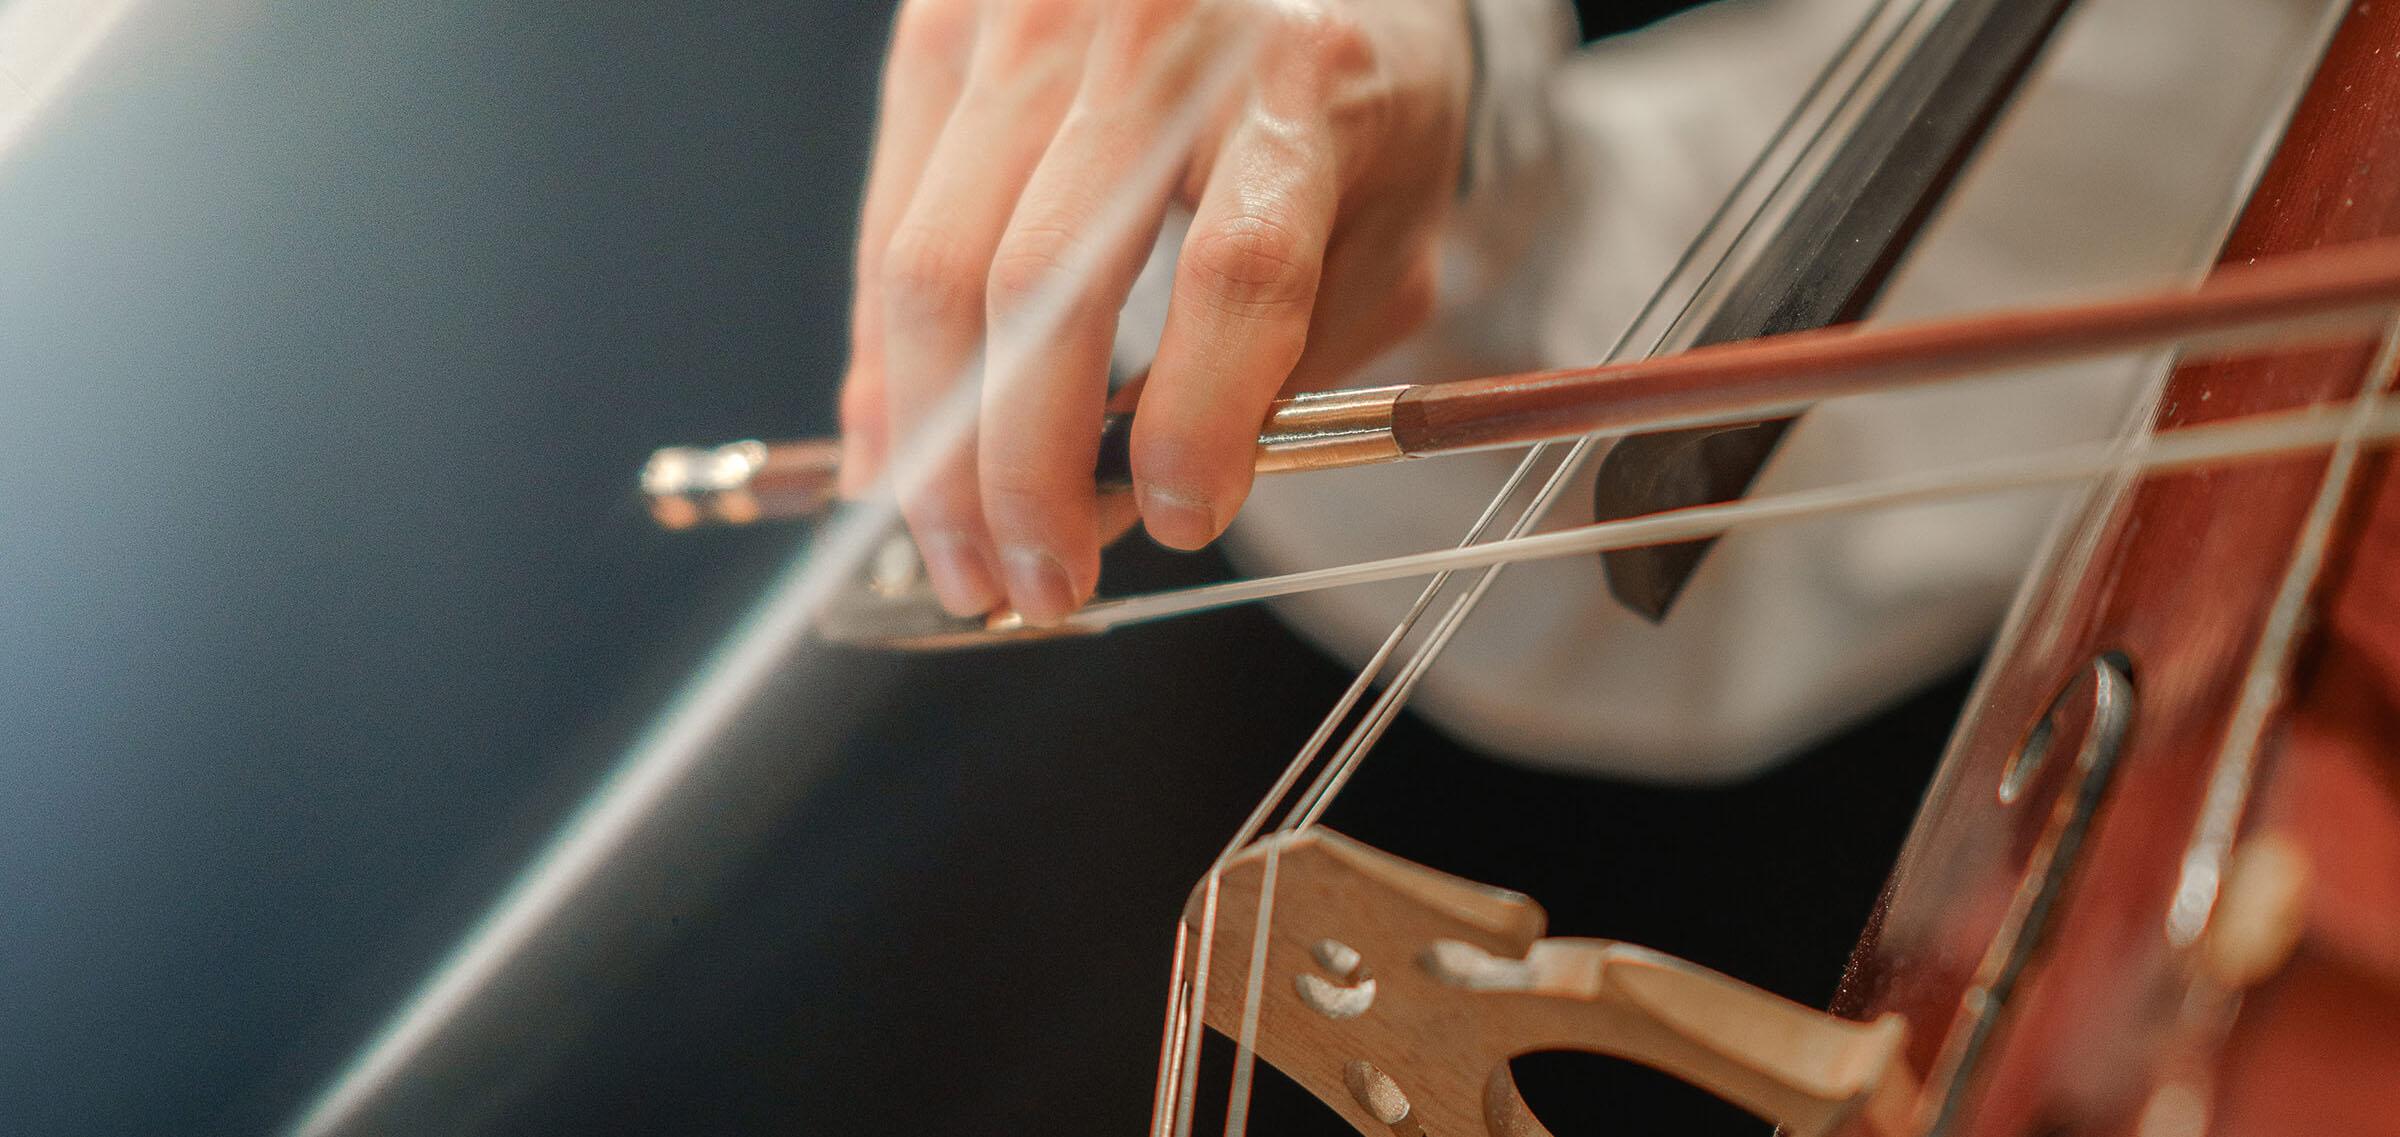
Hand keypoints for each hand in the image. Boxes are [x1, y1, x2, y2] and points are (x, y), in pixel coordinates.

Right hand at [837, 0, 1472, 622]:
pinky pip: (885, 227)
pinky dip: (885, 365)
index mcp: (1300, 83)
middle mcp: (1154, 33)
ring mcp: (1026, 21)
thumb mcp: (1375, 247)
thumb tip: (1114, 509)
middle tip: (1029, 589)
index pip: (1234, 271)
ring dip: (929, 446)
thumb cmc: (1347, 117)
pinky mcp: (941, 30)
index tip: (1183, 523)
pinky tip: (898, 458)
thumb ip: (1272, 376)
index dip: (1197, 419)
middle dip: (1017, 476)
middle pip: (1039, 284)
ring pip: (929, 268)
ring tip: (957, 556)